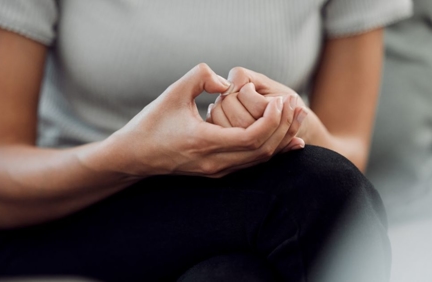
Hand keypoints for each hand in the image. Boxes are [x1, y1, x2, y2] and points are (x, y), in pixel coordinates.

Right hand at [103, 64, 297, 177]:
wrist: (134, 156)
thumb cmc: (151, 123)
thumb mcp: (173, 93)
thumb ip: (201, 77)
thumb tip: (227, 82)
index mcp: (204, 142)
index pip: (252, 137)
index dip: (272, 119)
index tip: (281, 100)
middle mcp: (215, 162)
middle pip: (263, 150)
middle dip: (284, 127)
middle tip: (297, 104)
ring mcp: (217, 171)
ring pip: (260, 160)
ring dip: (281, 139)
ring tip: (297, 118)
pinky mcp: (217, 172)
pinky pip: (252, 164)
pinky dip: (271, 151)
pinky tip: (287, 142)